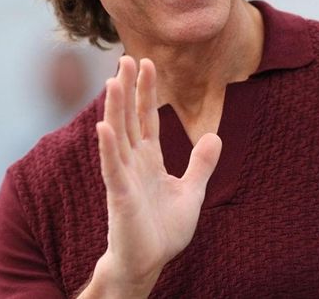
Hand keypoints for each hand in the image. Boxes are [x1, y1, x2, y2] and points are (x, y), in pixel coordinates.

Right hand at [83, 56, 221, 296]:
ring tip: (113, 80)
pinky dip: (107, 146)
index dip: (146, 91)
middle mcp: (133, 162)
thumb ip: (201, 164)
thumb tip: (215, 136)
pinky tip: (103, 126)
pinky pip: (112, 167)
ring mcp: (124, 177)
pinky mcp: (120, 195)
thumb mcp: (191, 192)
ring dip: (114, 108)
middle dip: (128, 88)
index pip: (146, 117)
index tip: (145, 62)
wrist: (150, 262)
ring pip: (117, 135)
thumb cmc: (163, 231)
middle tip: (126, 57)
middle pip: (129, 117)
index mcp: (149, 159)